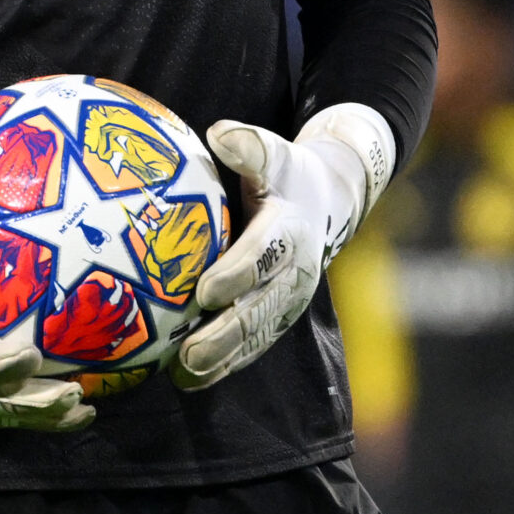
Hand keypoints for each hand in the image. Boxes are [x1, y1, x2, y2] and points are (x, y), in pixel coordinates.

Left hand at [173, 104, 393, 391]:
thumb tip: (218, 132)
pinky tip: (189, 380)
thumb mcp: (275, 154)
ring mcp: (289, 301)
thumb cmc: (286, 175)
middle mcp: (295, 272)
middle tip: (188, 352)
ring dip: (222, 358)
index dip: (236, 275)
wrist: (329, 204)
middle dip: (225, 334)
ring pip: (256, 336)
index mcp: (290, 231)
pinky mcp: (279, 318)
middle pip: (259, 309)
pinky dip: (224, 366)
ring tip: (185, 373)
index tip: (204, 291)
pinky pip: (253, 347)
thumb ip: (249, 146)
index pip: (263, 256)